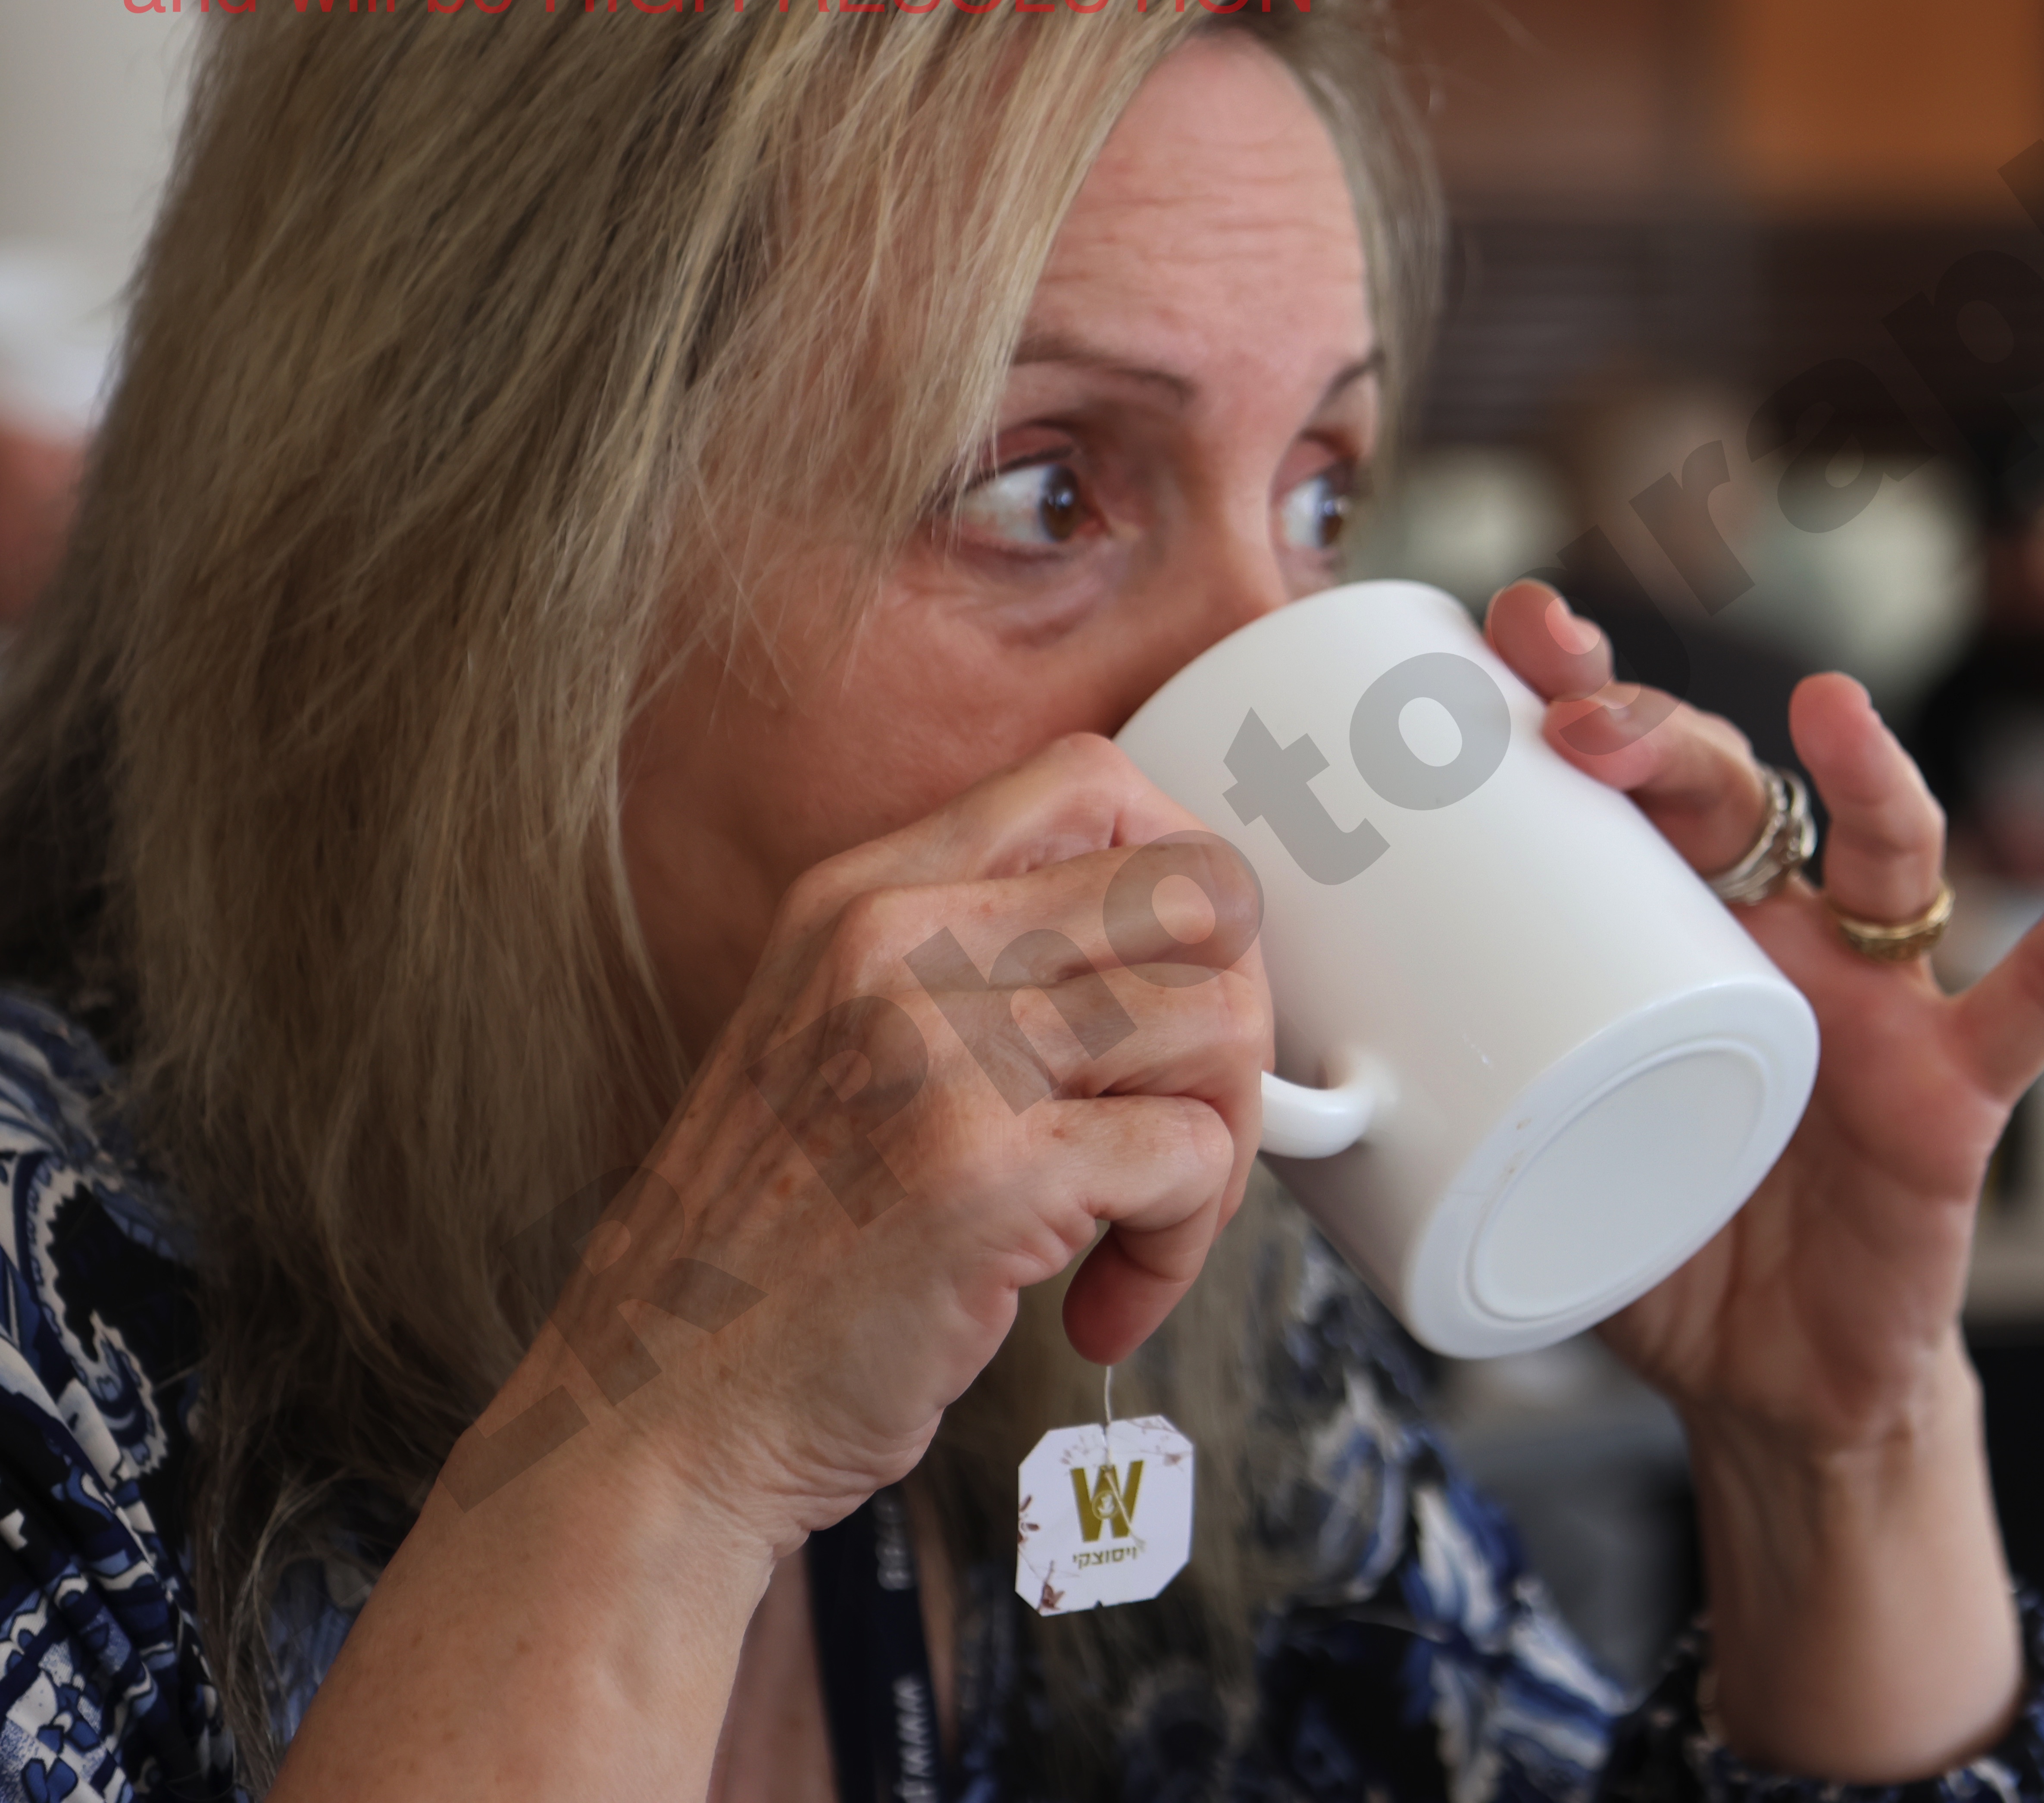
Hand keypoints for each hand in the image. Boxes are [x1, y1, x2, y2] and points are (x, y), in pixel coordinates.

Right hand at [450, 734, 1269, 1561]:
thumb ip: (971, 967)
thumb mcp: (836, 1039)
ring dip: (1220, 1151)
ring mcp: (942, 1051)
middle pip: (1196, 890)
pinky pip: (1194, 1161)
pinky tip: (1098, 1305)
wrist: (657, 1411)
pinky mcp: (990, 1174)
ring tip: (1137, 1235)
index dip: (1178, 879)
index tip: (1173, 990)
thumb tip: (1169, 957)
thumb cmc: (769, 1250)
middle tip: (1187, 1121)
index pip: (1089, 782)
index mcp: (862, 897)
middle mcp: (898, 945)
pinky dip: (1180, 1249)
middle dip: (1236, 1016)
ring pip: (1217, 1024)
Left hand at [1483, 581, 2043, 1778]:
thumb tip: (1275, 1089)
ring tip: (1828, 710)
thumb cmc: (1642, 1237)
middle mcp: (1771, 934)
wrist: (1757, 1377)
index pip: (1618, 782)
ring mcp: (1872, 999)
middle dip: (1661, 732)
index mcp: (1657, 930)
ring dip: (1861, 775)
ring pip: (1883, 854)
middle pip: (1731, 793)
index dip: (1574, 688)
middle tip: (1579, 713)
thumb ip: (1427, 1112)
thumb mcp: (1526, 1157)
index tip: (1506, 624)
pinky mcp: (1953, 1087)